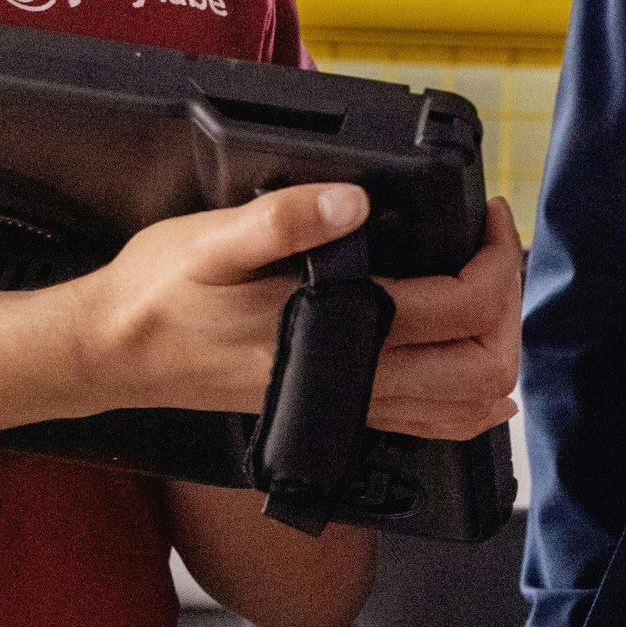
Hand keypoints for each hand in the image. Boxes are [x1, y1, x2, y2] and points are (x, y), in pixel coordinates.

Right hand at [75, 186, 524, 441]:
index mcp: (332, 329)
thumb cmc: (159, 293)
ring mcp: (347, 404)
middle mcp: (351, 380)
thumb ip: (282, 219)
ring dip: (497, 350)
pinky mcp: (336, 411)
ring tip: (489, 291)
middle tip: (495, 250)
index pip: (459, 308)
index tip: (488, 215)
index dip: (494, 259)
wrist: (116, 355)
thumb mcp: (208, 239)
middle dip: (509, 305)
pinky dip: (470, 399)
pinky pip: (428, 424)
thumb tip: (353, 202)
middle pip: (482, 367)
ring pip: (465, 407)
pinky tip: (474, 366)